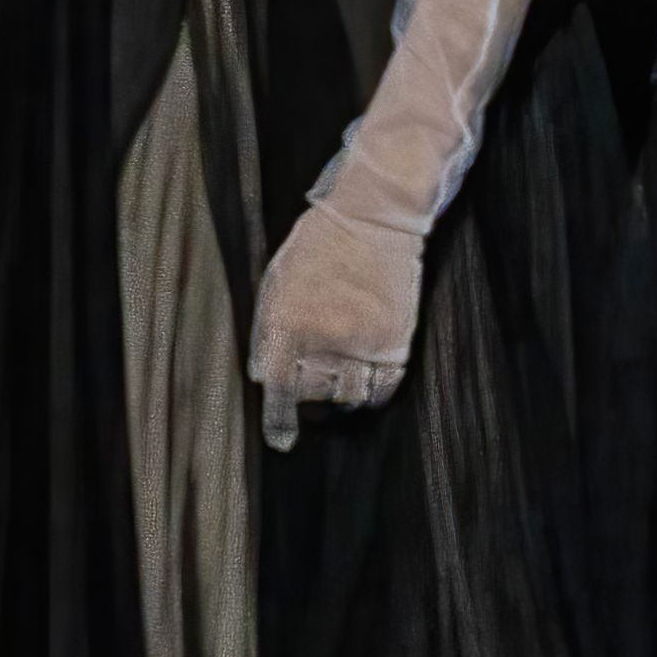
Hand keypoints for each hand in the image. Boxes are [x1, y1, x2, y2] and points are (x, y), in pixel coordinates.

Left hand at [252, 182, 426, 441]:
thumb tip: (262, 374)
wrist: (375, 214)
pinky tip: (368, 380)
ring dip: (343, 395)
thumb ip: (267, 329)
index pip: (278, 388)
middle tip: (317, 380)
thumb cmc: (321, 242)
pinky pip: (383, 387)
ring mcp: (360, 340)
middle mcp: (321, 337)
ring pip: (349, 395)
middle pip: (314, 395)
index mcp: (286, 322)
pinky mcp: (394, 339)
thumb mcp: (277, 280)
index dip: (279, 420)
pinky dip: (374, 391)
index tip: (282, 441)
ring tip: (344, 376)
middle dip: (311, 394)